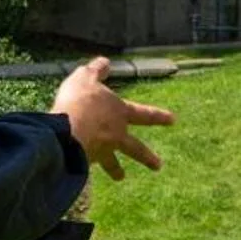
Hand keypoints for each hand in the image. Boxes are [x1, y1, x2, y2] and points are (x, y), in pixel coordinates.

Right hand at [52, 57, 175, 180]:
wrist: (66, 130)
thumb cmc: (79, 100)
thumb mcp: (86, 77)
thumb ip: (96, 70)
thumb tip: (105, 61)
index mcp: (120, 113)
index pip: (145, 114)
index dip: (159, 116)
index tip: (173, 120)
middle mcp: (115, 135)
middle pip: (136, 148)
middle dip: (147, 157)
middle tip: (158, 166)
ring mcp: (102, 151)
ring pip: (112, 163)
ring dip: (116, 170)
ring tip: (121, 177)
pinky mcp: (85, 162)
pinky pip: (87, 165)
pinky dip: (86, 167)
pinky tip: (83, 170)